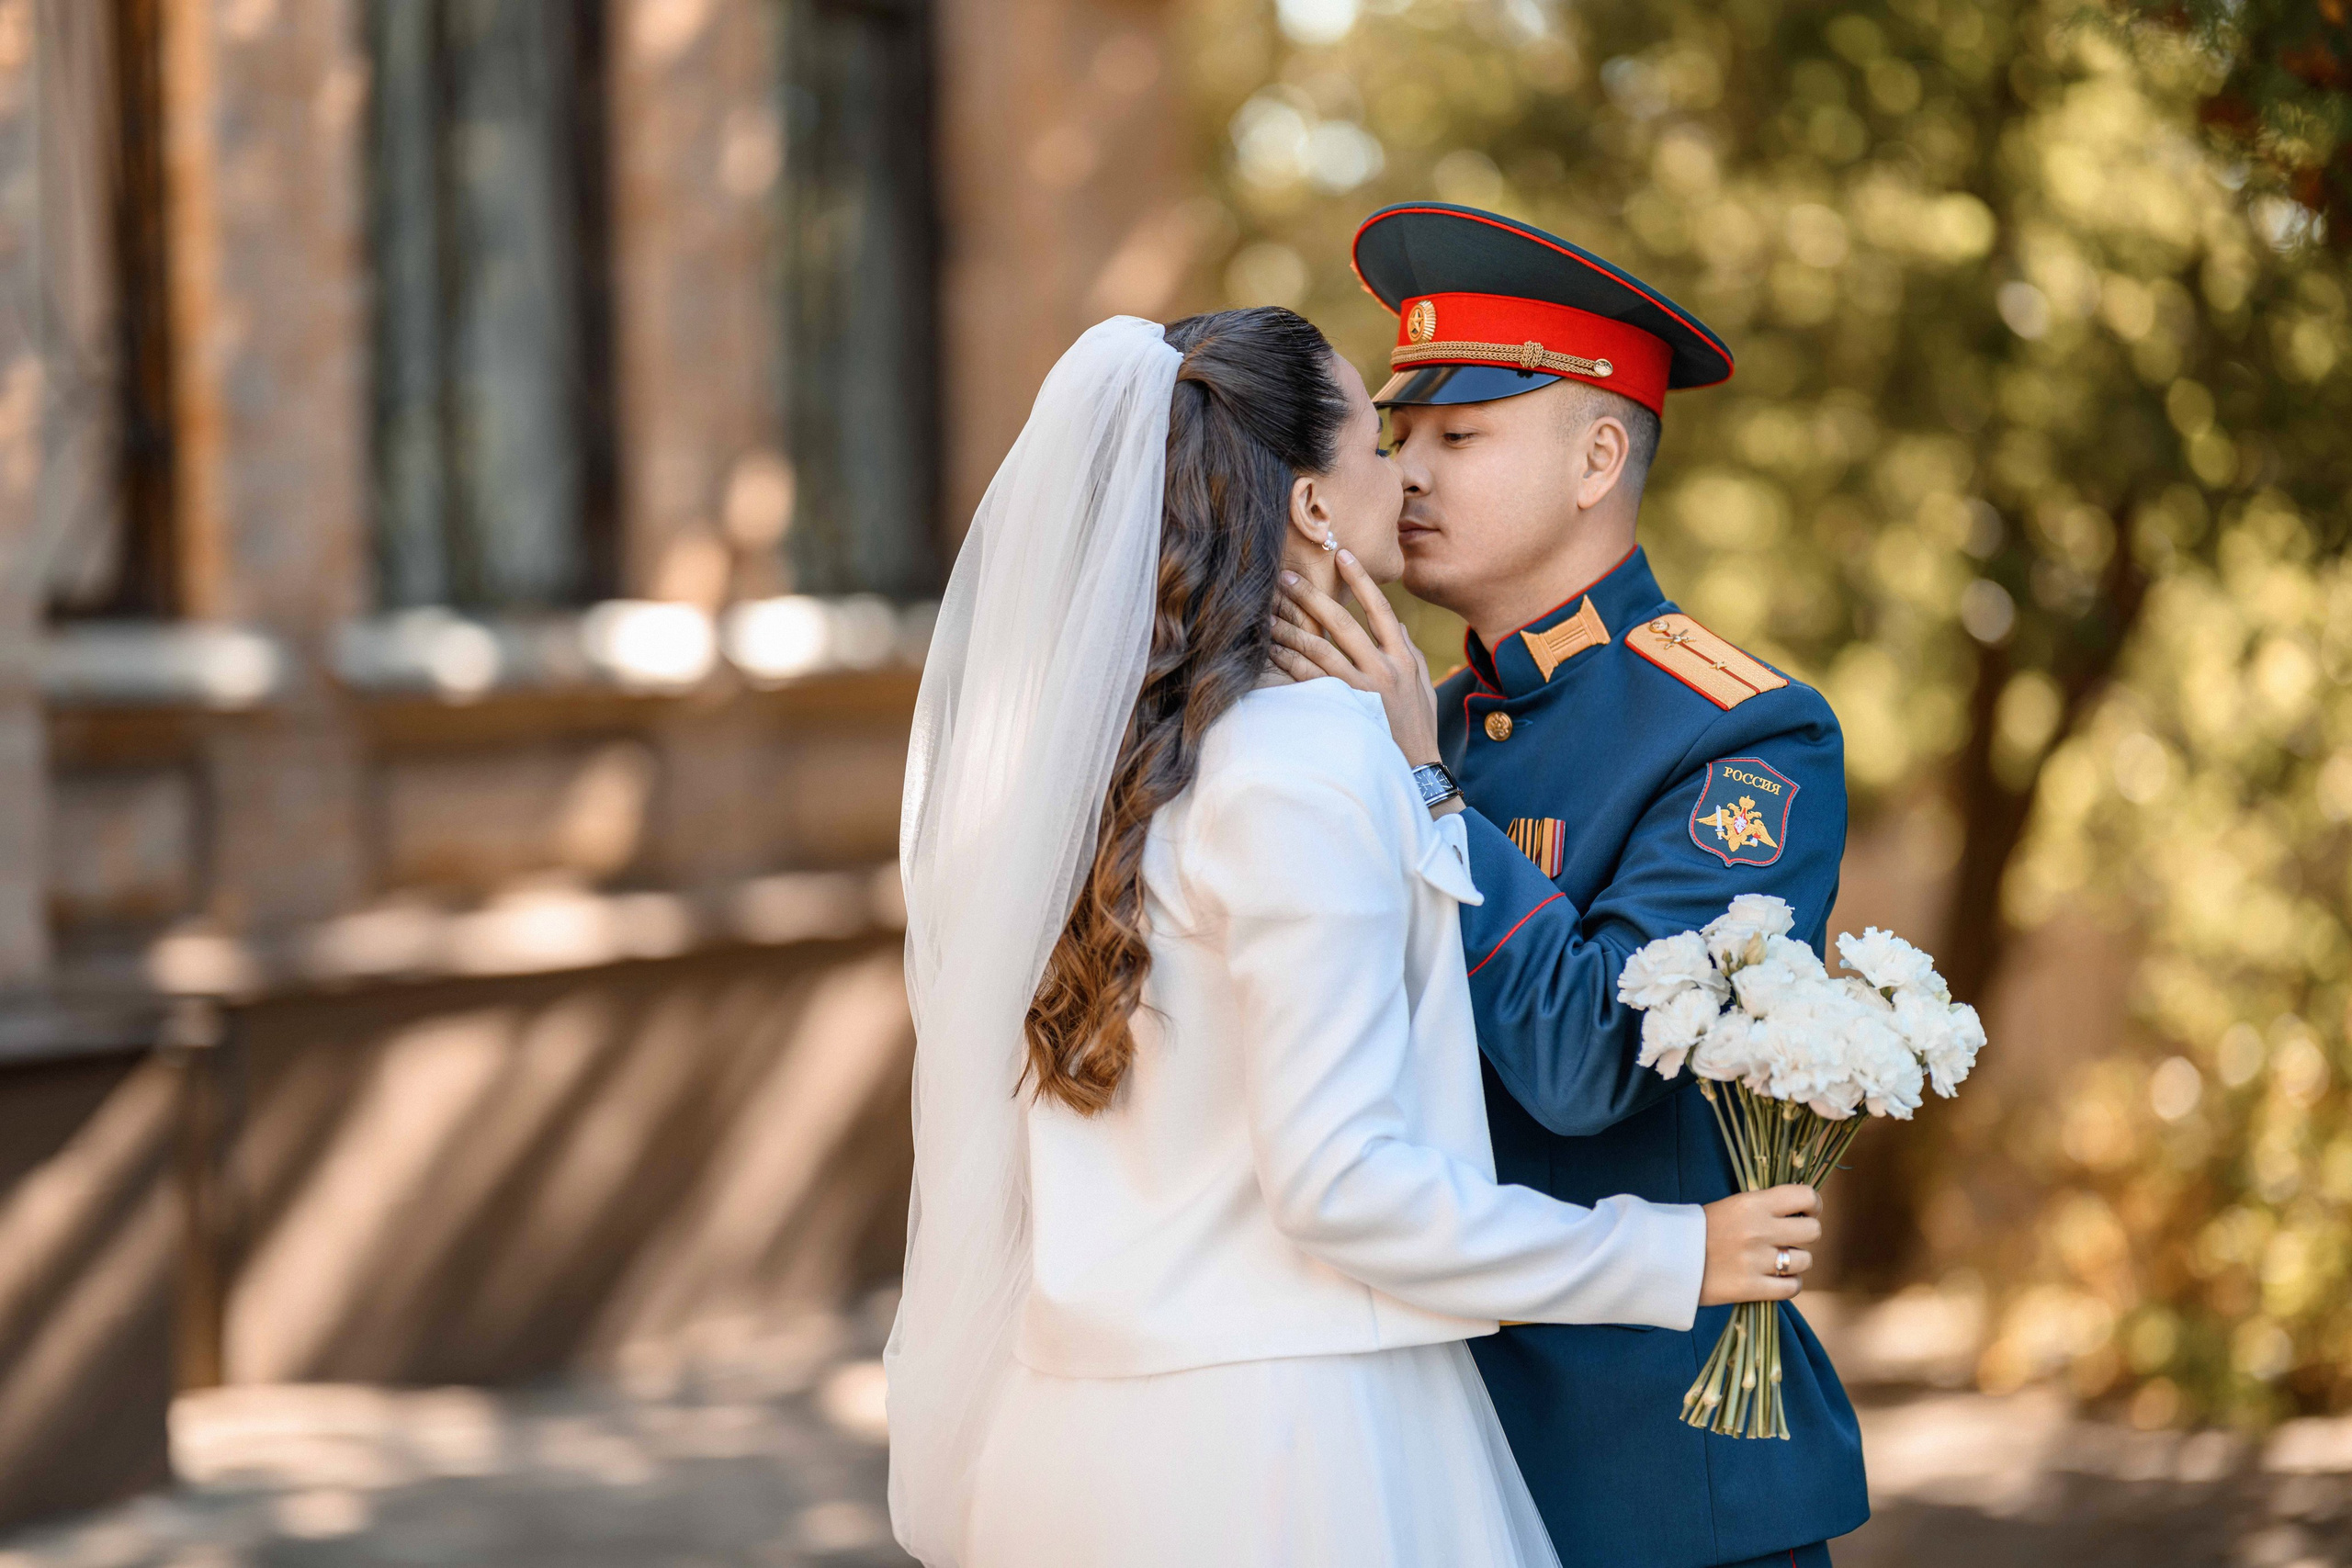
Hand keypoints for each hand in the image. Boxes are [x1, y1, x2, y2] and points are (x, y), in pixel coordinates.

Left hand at [1269, 551, 1442, 767]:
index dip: (1361, 580)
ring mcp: (1361, 689)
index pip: (1380, 609)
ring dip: (1292, 627)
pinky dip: (1288, 661)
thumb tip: (1398, 625)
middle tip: (1288, 577)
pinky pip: (1309, 678)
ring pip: (1319, 647)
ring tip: (1270, 611)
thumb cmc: (1418, 728)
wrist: (1417, 769)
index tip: (1342, 554)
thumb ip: (1409, 652)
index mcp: (1402, 658)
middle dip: (1312, 596)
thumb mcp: (1422, 686)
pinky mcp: (1343, 708)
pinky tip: (1271, 648)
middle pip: (1342, 622)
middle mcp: (1382, 668)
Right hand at [1697, 1184, 1821, 1305]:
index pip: (1804, 1196)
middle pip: (1812, 1231)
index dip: (1812, 1204)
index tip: (1805, 1211)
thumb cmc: (1699, 1229)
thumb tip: (1801, 1208)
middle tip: (1790, 1238)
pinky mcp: (1752, 1288)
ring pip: (1805, 1261)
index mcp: (1752, 1204)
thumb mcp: (1732, 1206)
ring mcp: (1757, 1261)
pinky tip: (1776, 1280)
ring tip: (1777, 1261)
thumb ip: (1765, 1207)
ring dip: (1795, 1262)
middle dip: (1805, 1235)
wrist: (1665, 1259)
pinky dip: (1788, 1284)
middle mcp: (1759, 1230)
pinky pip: (1792, 1287)